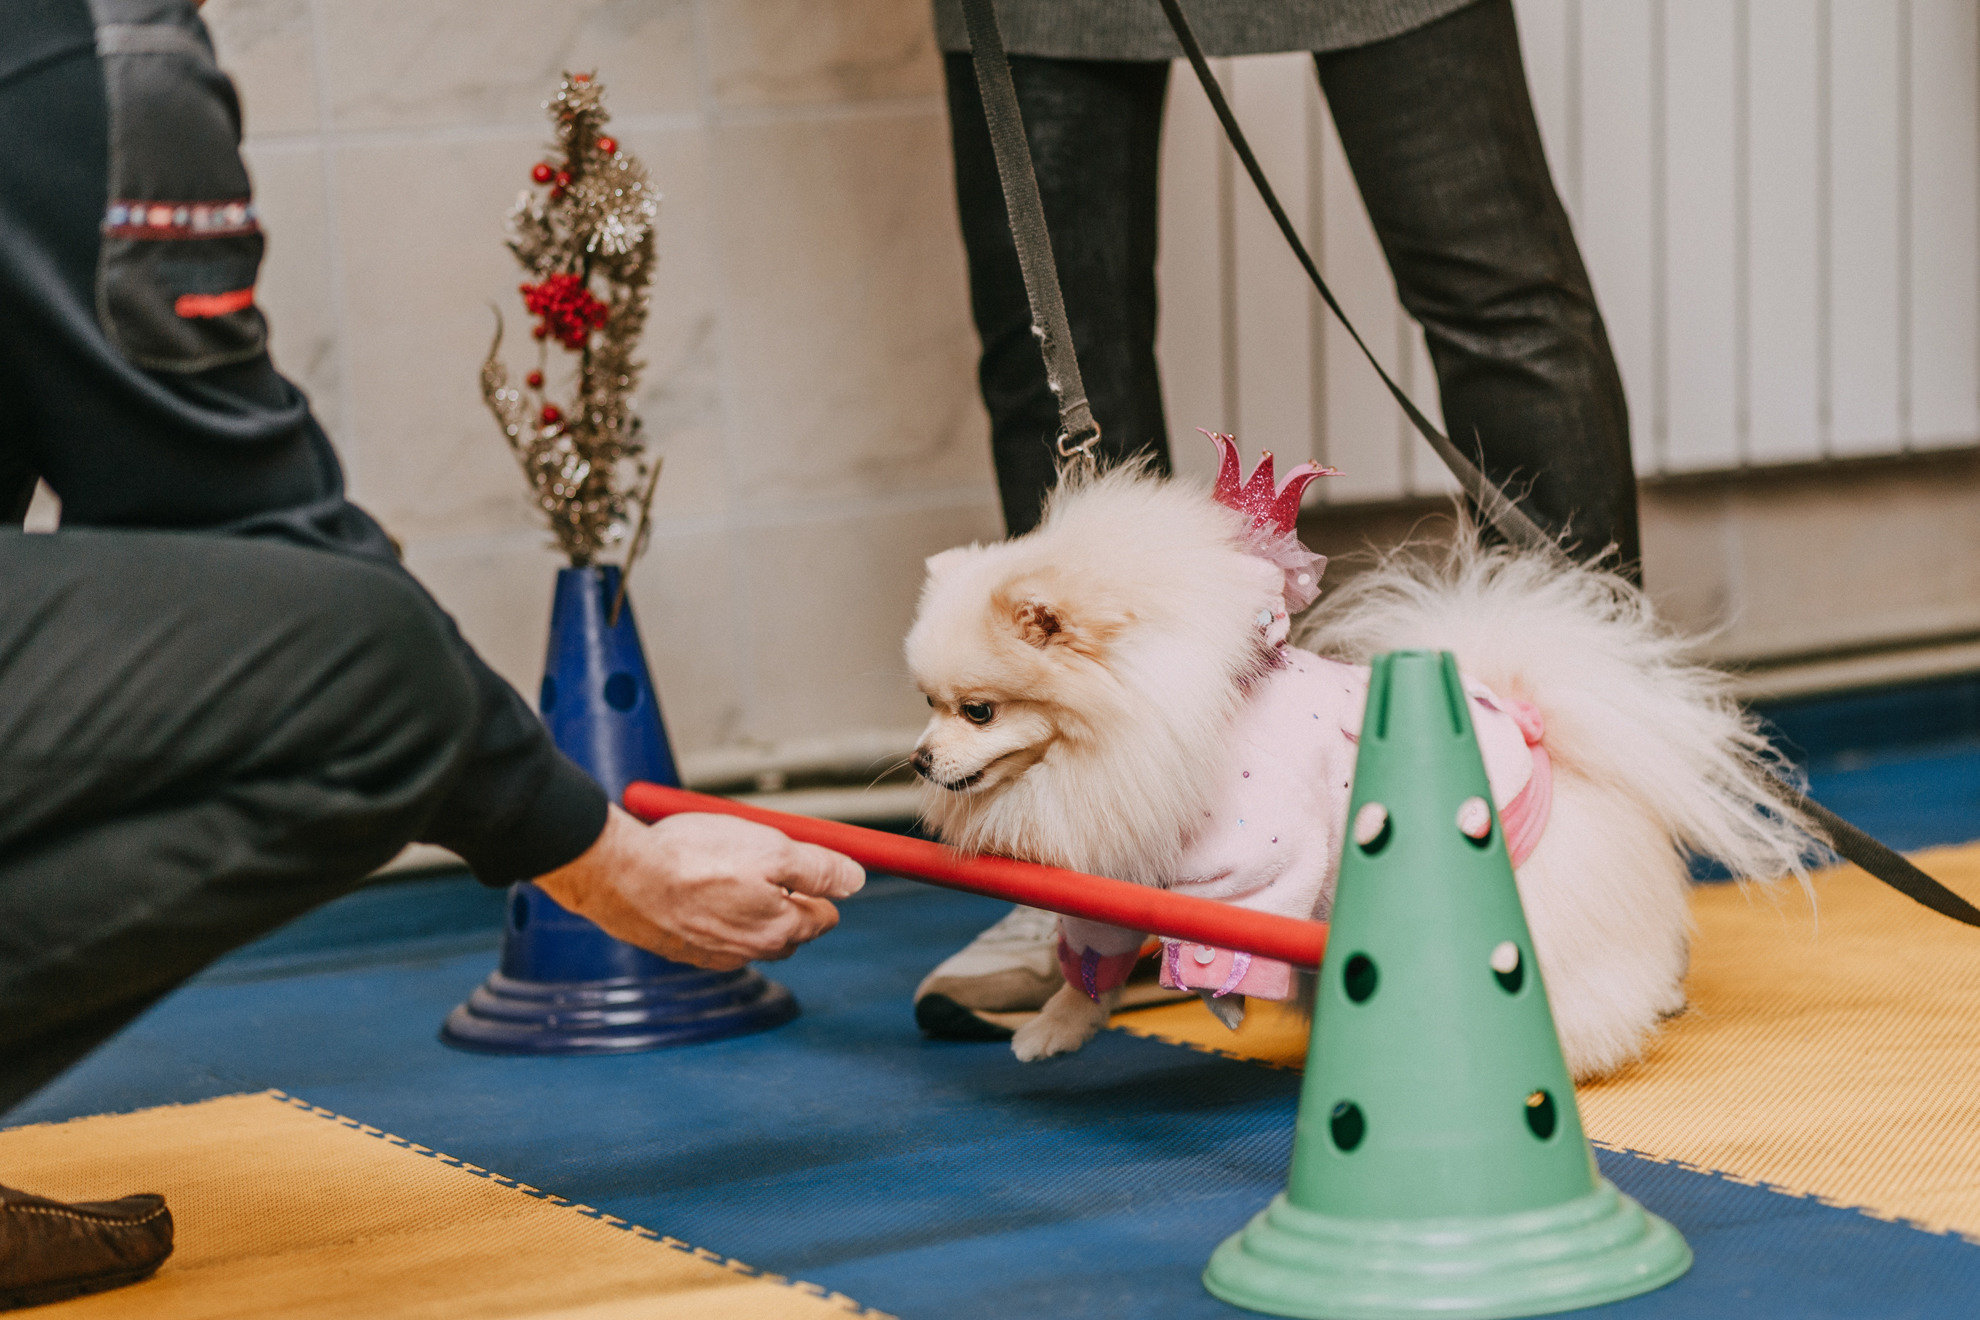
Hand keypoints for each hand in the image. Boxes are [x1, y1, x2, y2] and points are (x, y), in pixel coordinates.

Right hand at [533, 805, 864, 969]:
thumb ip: (820, 868)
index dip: (817, 883)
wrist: (621, 876)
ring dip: (747, 904)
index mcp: (781, 931)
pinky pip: (713, 933)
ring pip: (750, 930)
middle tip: (760, 858)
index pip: (825, 915)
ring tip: (723, 867)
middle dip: (786, 897)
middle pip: (789, 927)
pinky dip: (712, 911)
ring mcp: (713, 956)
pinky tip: (694, 886)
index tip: (799, 859)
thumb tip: (856, 880)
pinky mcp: (681, 950)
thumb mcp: (773, 849)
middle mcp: (750, 952)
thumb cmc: (695, 859)